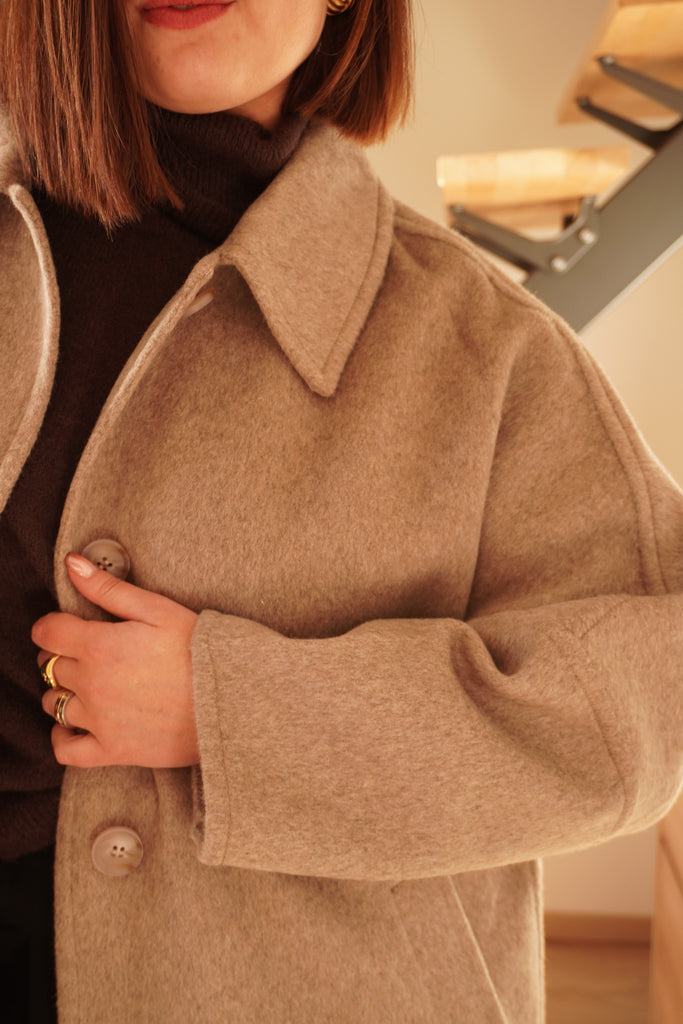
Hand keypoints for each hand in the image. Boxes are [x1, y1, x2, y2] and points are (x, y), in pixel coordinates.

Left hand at [34, 553, 198, 767]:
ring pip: (53, 704)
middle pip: (49, 666)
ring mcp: (100, 720)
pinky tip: (75, 724)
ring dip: (62, 691)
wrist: (231, 700)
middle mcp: (92, 684)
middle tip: (85, 651)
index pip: (47, 632)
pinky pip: (66, 749)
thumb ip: (108, 588)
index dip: (52, 625)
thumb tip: (72, 564)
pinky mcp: (112, 750)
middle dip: (61, 655)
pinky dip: (62, 737)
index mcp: (99, 645)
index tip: (66, 626)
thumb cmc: (199, 650)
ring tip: (87, 684)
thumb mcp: (157, 609)